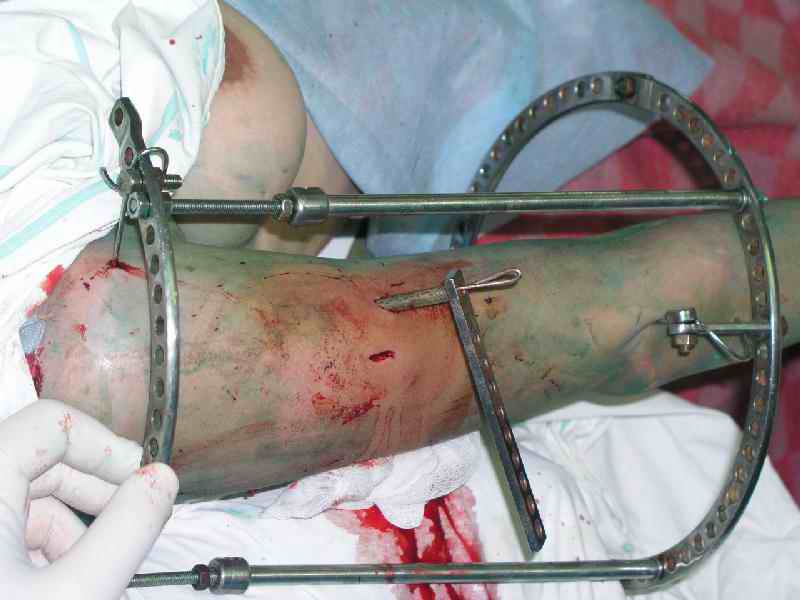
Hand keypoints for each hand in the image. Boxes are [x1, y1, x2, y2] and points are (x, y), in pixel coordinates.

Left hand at [0, 399, 177, 599]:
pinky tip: (62, 587)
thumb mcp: (74, 595)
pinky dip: (40, 551)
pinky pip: (6, 531)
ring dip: (71, 530)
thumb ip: (129, 530)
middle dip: (94, 493)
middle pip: (40, 461)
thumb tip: (162, 481)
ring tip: (98, 578)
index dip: (105, 446)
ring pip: (24, 500)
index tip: (142, 481)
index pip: (50, 425)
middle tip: (134, 528)